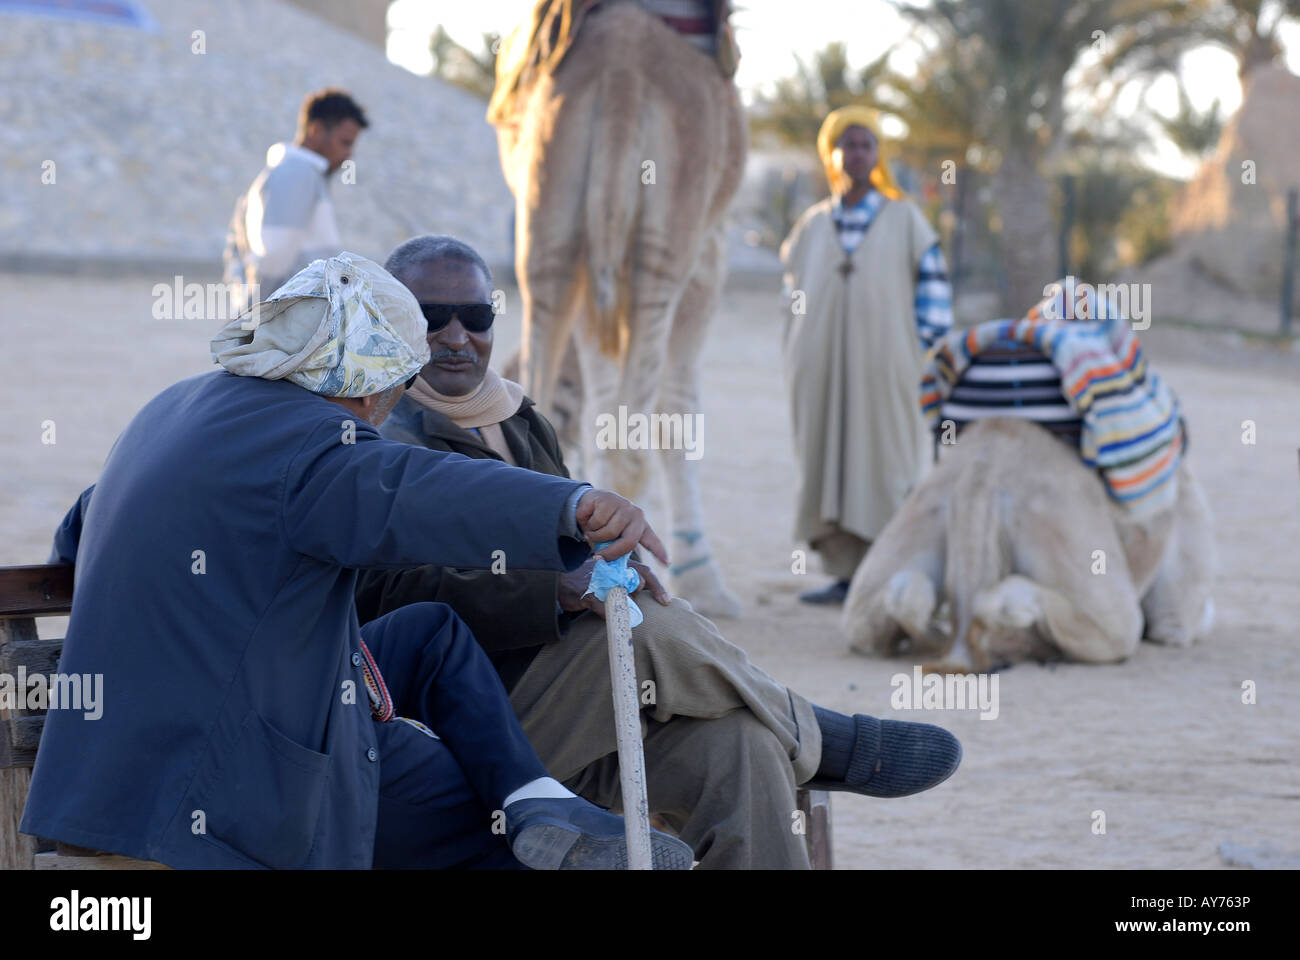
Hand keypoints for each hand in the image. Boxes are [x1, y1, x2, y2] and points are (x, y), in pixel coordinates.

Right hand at [558, 558, 672, 618]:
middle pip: (636, 577)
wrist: (561, 581)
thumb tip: (640, 598)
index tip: (667, 602)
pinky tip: (608, 616)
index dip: (657, 586)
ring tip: (624, 609)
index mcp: (620, 564)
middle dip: (640, 587)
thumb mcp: (609, 578)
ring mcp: (599, 580)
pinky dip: (607, 612)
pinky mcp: (586, 593)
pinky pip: (601, 605)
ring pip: (620, 591)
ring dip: (625, 602)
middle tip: (635, 596)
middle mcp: (611, 569)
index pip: (644, 572)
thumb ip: (626, 585)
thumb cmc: (590, 581)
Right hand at [574, 489, 668, 564]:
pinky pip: (596, 521)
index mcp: (640, 526)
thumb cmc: (602, 525)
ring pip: (607, 532)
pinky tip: (588, 516)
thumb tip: (606, 563)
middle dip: (611, 553)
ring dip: (594, 535)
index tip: (667, 563)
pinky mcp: (608, 499)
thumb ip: (615, 548)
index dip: (659, 552)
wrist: (589, 502)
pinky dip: (587, 522)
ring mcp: (623, 505)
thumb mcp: (612, 538)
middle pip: (628, 543)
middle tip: (598, 557)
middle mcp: (636, 515)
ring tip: (592, 528)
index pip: (651, 540)